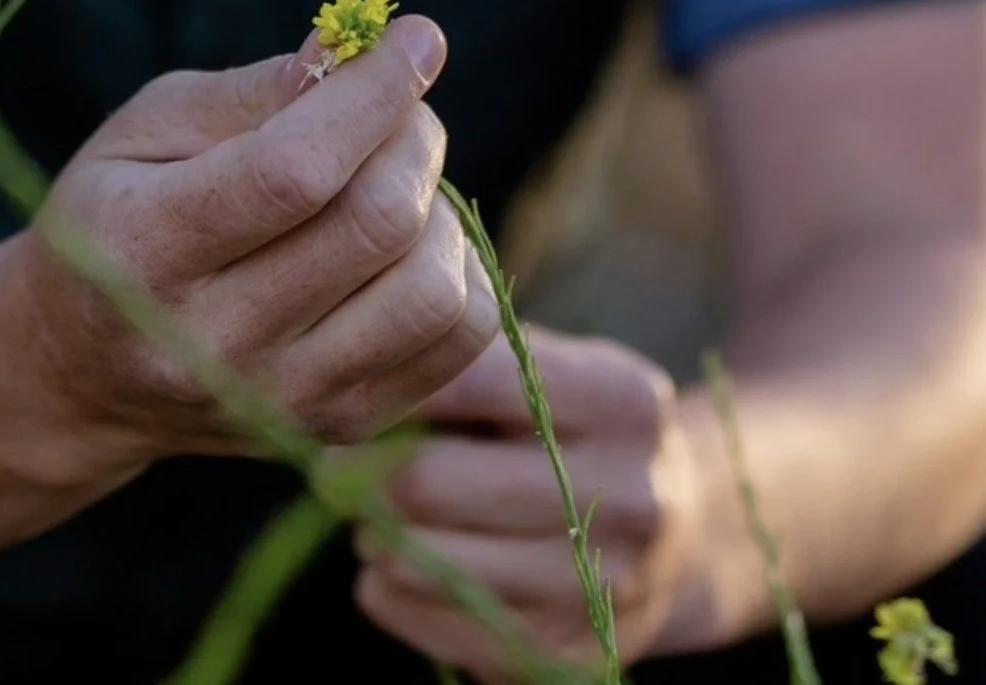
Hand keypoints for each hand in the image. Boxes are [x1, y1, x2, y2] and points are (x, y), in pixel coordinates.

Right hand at [0, 16, 498, 481]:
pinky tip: (411, 248)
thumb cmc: (117, 224)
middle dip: (412, 139)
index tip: (414, 40)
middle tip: (397, 115)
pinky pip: (457, 341)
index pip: (293, 172)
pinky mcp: (338, 426)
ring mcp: (283, 400)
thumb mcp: (143, 134)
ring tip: (396, 187)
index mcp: (145, 255)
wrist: (84, 375)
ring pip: (432, 292)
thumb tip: (357, 55)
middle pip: (376, 225)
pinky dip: (459, 272)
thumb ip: (247, 95)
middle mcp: (214, 346)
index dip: (372, 96)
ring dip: (440, 210)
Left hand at [354, 325, 708, 681]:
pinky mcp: (573, 655)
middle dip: (355, 471)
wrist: (682, 536)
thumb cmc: (579, 434)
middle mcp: (630, 496)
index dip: (383, 387)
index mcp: (622, 401)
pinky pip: (432, 625)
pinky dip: (393, 593)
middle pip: (428, 481)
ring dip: (374, 534)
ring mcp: (605, 586)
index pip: (465, 379)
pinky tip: (408, 564)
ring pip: (421, 561)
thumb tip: (350, 377)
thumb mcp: (554, 371)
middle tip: (334, 462)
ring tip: (379, 512)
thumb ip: (466, 360)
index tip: (339, 393)